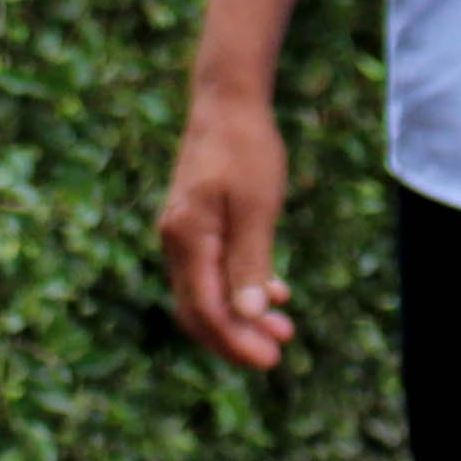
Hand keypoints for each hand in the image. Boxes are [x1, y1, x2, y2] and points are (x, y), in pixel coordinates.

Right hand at [154, 92, 296, 370]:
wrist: (227, 100)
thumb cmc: (245, 148)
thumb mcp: (257, 207)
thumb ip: (250, 261)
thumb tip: (246, 315)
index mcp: (187, 238)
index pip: (206, 309)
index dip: (236, 342)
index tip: (272, 360)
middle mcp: (176, 240)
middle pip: (199, 310)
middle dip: (236, 338)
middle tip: (278, 353)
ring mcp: (183, 232)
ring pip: (206, 292)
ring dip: (241, 317)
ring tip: (283, 329)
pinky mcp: (196, 223)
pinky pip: (211, 271)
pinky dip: (239, 289)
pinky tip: (272, 293)